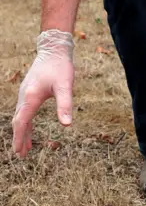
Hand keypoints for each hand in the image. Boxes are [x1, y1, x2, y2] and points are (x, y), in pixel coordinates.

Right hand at [11, 29, 74, 157]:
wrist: (53, 50)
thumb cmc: (60, 68)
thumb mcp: (65, 86)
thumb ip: (65, 105)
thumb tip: (67, 125)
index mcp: (31, 97)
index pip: (22, 122)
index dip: (19, 138)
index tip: (18, 152)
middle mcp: (24, 96)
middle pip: (19, 121)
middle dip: (19, 138)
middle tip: (20, 155)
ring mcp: (25, 93)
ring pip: (20, 116)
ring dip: (22, 131)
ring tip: (25, 147)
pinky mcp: (29, 91)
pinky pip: (24, 110)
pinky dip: (25, 122)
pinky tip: (29, 126)